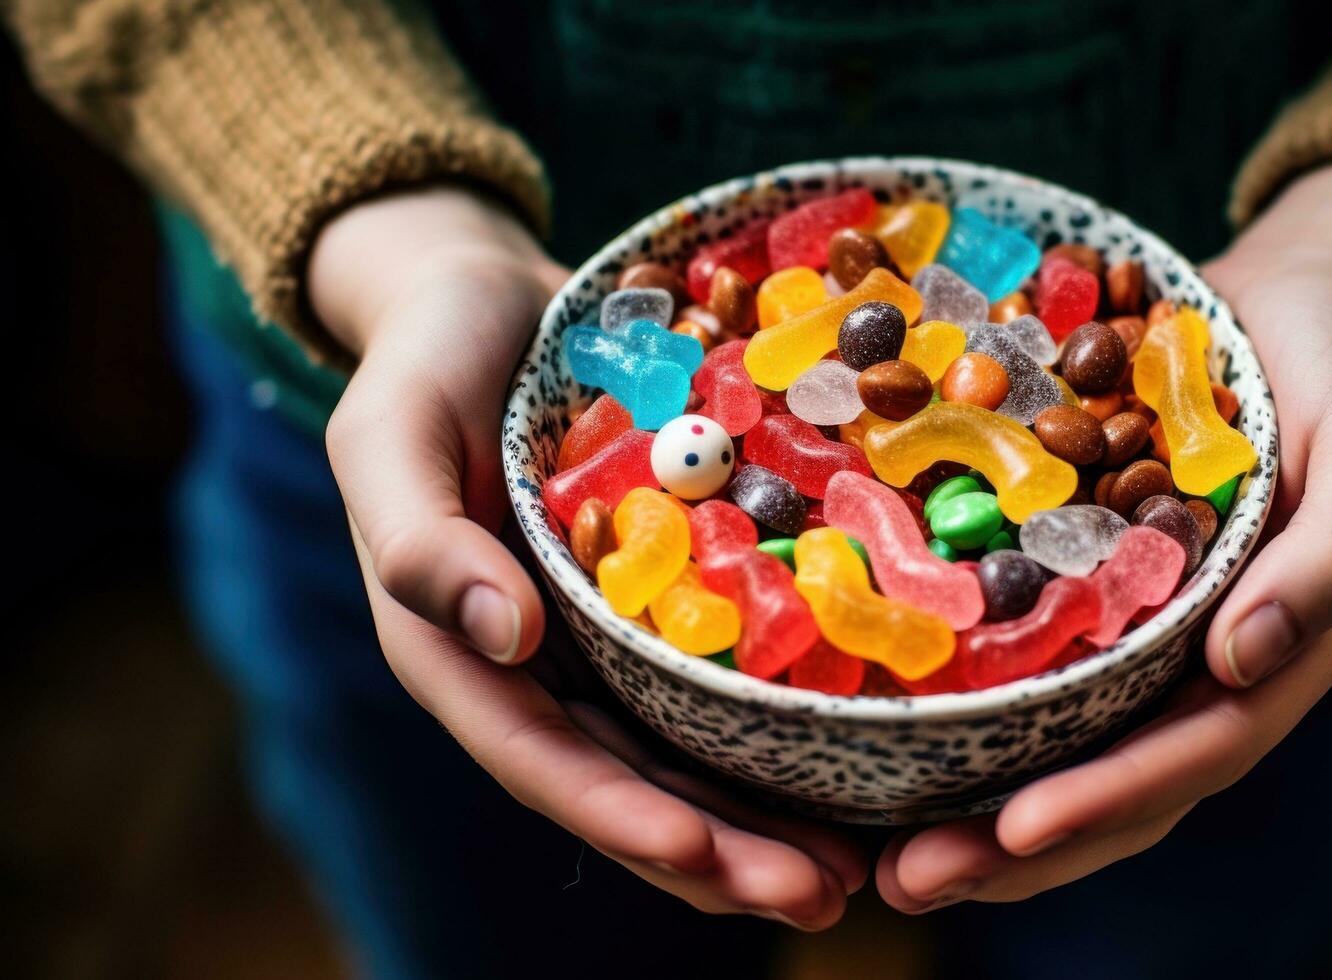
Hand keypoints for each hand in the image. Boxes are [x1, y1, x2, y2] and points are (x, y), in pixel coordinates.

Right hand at [312, 186, 864, 927]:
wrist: (491, 299)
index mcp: (460, 649)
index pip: (542, 758)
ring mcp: (608, 638)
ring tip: (861, 868)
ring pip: (690, 749)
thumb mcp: (387, 432)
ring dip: (768, 816)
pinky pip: (730, 671)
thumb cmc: (423, 359)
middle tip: (825, 896)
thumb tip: (497, 638)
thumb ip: (417, 539)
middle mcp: (541, 665)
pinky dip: (785, 719)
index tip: (707, 858)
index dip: (621, 816)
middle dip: (723, 853)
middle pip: (632, 781)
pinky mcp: (668, 594)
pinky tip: (863, 751)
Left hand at [876, 163, 1331, 910]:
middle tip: (906, 880)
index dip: (1109, 800)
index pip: (1196, 753)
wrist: (1296, 297)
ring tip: (879, 860)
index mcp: (1282, 648)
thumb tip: (1249, 665)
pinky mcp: (1094, 593)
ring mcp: (1149, 636)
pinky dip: (970, 716)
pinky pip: (1032, 670)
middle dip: (1017, 847)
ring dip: (977, 811)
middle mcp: (1209, 664)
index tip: (1014, 832)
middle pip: (1117, 783)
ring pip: (1065, 748)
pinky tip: (887, 735)